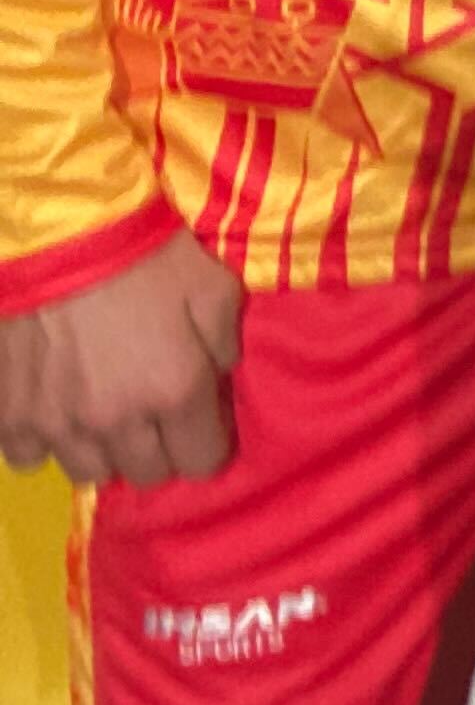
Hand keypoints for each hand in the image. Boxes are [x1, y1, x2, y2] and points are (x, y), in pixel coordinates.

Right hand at [0, 232, 242, 486]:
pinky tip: (56, 406)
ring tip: (104, 409)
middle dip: (159, 447)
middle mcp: (116, 421)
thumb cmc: (149, 252)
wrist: (64, 231)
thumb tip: (218, 376)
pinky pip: (29, 456)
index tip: (201, 421)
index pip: (202, 462)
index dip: (207, 443)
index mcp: (175, 392)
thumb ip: (224, 345)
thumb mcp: (216, 288)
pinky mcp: (11, 413)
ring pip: (88, 471)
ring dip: (102, 448)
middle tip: (154, 409)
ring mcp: (57, 422)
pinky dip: (44, 439)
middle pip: (146, 473)